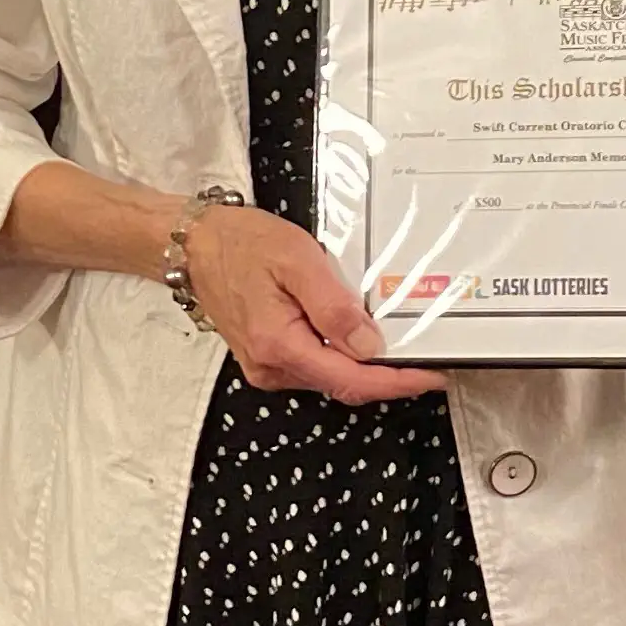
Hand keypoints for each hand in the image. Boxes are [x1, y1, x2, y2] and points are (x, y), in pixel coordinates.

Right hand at [185, 204, 450, 405]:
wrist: (194, 244)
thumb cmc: (240, 243)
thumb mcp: (297, 260)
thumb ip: (334, 306)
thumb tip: (368, 345)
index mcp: (279, 344)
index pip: (351, 379)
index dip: (397, 382)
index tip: (430, 378)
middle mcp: (271, 366)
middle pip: (344, 383)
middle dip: (386, 373)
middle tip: (424, 356)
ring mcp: (266, 365)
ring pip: (329, 375)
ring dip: (362, 362)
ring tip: (391, 337)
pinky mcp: (265, 357)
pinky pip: (313, 364)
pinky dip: (339, 354)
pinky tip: (354, 334)